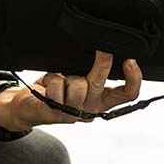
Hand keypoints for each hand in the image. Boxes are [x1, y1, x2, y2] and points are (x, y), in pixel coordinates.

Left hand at [0, 52, 142, 129]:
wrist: (30, 107)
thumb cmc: (57, 90)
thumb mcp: (80, 78)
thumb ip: (92, 71)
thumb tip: (105, 51)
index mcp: (102, 100)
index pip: (127, 94)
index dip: (134, 79)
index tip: (131, 61)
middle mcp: (91, 108)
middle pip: (101, 84)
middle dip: (102, 64)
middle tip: (104, 50)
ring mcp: (75, 113)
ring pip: (78, 85)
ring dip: (67, 76)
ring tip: (61, 80)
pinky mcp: (58, 113)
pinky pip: (58, 87)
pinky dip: (52, 79)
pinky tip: (49, 86)